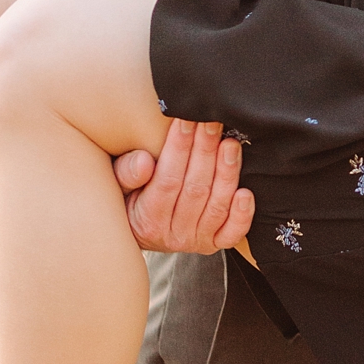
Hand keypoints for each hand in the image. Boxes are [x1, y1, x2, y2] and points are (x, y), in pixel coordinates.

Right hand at [114, 119, 254, 254]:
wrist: (142, 232)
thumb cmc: (131, 199)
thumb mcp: (117, 185)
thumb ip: (127, 173)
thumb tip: (144, 161)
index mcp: (147, 219)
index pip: (167, 180)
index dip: (178, 148)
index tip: (186, 119)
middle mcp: (174, 233)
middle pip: (195, 189)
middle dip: (205, 151)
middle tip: (213, 122)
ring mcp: (196, 240)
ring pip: (216, 206)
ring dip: (226, 173)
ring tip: (230, 144)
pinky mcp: (215, 243)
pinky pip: (232, 233)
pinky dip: (242, 215)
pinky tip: (246, 193)